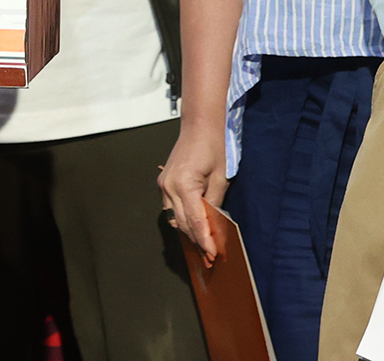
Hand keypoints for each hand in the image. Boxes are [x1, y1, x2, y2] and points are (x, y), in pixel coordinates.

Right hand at [157, 120, 228, 263]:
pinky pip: (171, 207)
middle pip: (182, 223)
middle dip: (197, 241)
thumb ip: (215, 203)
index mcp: (184, 184)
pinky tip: (194, 226)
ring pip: (175, 217)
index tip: (213, 255)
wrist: (199, 125)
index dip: (205, 240)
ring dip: (189, 231)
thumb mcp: (220, 178)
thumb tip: (215, 226)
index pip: (195, 221)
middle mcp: (168, 186)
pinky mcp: (164, 182)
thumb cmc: (213, 146)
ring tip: (204, 246)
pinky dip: (183, 218)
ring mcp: (163, 184)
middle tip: (210, 257)